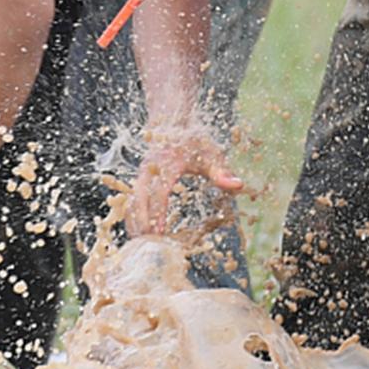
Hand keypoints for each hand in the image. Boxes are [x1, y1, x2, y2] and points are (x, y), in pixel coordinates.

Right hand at [129, 125, 243, 235]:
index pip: (159, 192)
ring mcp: (141, 174)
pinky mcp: (138, 179)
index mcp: (167, 163)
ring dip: (134, 221)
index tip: (159, 232)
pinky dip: (132, 216)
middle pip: (138, 198)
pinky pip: (130, 199)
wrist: (172, 124)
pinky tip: (137, 231)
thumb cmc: (194, 142)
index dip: (158, 212)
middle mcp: (149, 168)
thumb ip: (221, 172)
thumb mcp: (211, 154)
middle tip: (145, 243)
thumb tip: (238, 186)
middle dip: (140, 221)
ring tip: (139, 243)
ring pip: (130, 199)